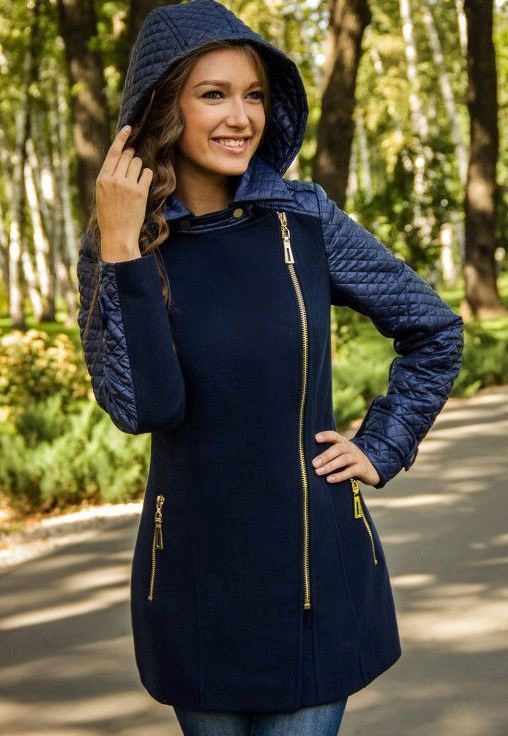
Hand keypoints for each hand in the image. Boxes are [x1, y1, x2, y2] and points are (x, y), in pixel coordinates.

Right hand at [96, 125, 153, 262]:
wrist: (118, 235)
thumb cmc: (109, 216)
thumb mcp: (102, 194)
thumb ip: (109, 176)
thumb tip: (120, 158)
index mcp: (102, 179)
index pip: (113, 152)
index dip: (122, 139)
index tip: (129, 128)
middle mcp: (114, 179)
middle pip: (127, 156)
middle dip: (131, 156)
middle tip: (131, 166)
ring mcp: (128, 185)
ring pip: (138, 163)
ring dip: (139, 167)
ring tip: (135, 180)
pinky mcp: (140, 192)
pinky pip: (147, 173)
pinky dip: (147, 176)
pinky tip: (143, 184)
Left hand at [312, 430, 379, 486]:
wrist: (371, 469)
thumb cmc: (348, 462)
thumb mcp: (341, 454)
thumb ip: (329, 454)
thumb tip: (310, 460)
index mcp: (343, 442)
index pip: (334, 435)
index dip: (326, 435)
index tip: (316, 438)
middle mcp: (351, 448)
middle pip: (338, 448)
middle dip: (325, 456)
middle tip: (314, 463)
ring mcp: (357, 458)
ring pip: (343, 459)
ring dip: (330, 466)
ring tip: (318, 472)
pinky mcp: (362, 469)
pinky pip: (350, 471)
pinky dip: (339, 476)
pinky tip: (329, 479)